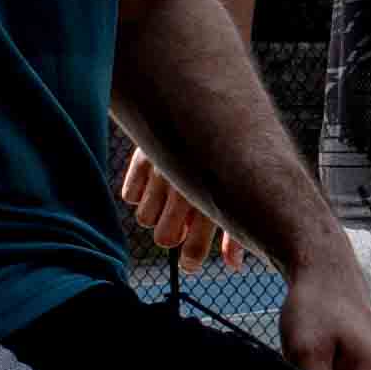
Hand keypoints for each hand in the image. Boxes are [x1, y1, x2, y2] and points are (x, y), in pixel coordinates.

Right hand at [120, 143, 235, 271]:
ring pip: (144, 219)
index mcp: (214, 198)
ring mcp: (162, 170)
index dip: (190, 261)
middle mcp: (186, 186)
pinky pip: (129, 195)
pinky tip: (156, 181)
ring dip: (156, 214)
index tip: (191, 260)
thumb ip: (236, 232)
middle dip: (173, 235)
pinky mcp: (143, 155)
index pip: (192, 250)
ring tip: (169, 199)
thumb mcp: (242, 192)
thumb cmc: (233, 156)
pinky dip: (140, 192)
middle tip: (182, 223)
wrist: (210, 103)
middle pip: (164, 238)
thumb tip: (234, 266)